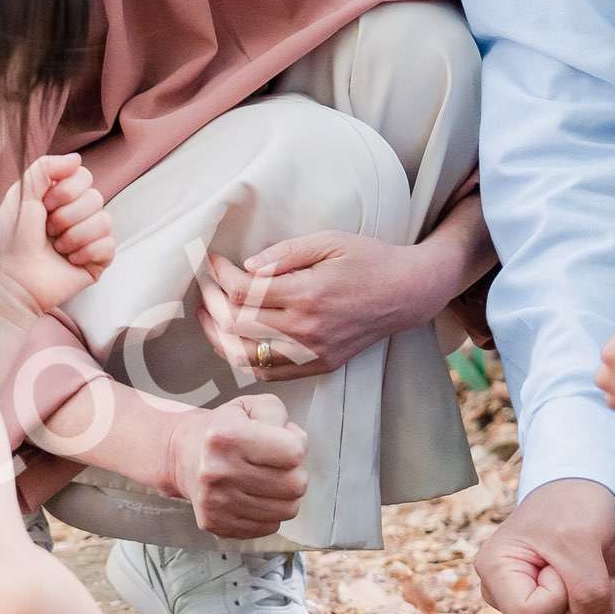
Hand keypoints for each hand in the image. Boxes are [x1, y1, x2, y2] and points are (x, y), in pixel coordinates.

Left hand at [0, 154, 113, 317]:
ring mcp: (90, 238)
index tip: (44, 205)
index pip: (84, 176)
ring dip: (75, 236)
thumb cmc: (11, 241)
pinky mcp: (98, 261)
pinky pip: (109, 245)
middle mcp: (78, 215)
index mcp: (60, 198)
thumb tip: (76, 158)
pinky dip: (87, 252)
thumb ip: (44, 168)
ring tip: (57, 248)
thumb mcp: (20, 196)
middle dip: (68, 216)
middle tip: (48, 231)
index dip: (65, 190)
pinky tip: (70, 261)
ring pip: (104, 221)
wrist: (13, 280)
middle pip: (96, 197)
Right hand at [151, 392, 307, 540]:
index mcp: (226, 437)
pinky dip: (268, 512)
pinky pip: (269, 527)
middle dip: (294, 472)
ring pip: (287, 510)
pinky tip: (253, 495)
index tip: (281, 441)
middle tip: (276, 464)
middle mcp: (217, 472)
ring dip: (283, 495)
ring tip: (265, 479)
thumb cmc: (223, 429)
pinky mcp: (216, 524)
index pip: (294, 452)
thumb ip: (278, 414)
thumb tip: (295, 442)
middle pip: (295, 485)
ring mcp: (215, 503)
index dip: (296, 444)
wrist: (183, 456)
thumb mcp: (250, 405)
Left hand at [199, 231, 450, 380]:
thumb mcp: (329, 241)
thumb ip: (285, 253)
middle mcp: (306, 329)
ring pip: (245, 356)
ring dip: (218, 336)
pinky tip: (234, 339)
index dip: (221, 275)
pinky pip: (268, 372)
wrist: (407, 293)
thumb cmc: (369, 260)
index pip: (244, 292)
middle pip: (237, 325)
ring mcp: (312, 353)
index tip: (214, 260)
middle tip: (207, 285)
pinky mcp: (318, 365)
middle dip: (212, 302)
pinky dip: (243, 358)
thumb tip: (247, 267)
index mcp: (308, 294)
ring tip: (208, 315)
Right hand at [473, 475, 614, 613]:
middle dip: (582, 605)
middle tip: (585, 563)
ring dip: (599, 607)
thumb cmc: (572, 503)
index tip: (562, 561)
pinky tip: (603, 579)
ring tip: (596, 568)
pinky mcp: (561, 606)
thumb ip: (588, 590)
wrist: (588, 486)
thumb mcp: (580, 541)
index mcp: (496, 572)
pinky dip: (607, 609)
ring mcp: (536, 603)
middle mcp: (510, 594)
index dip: (558, 597)